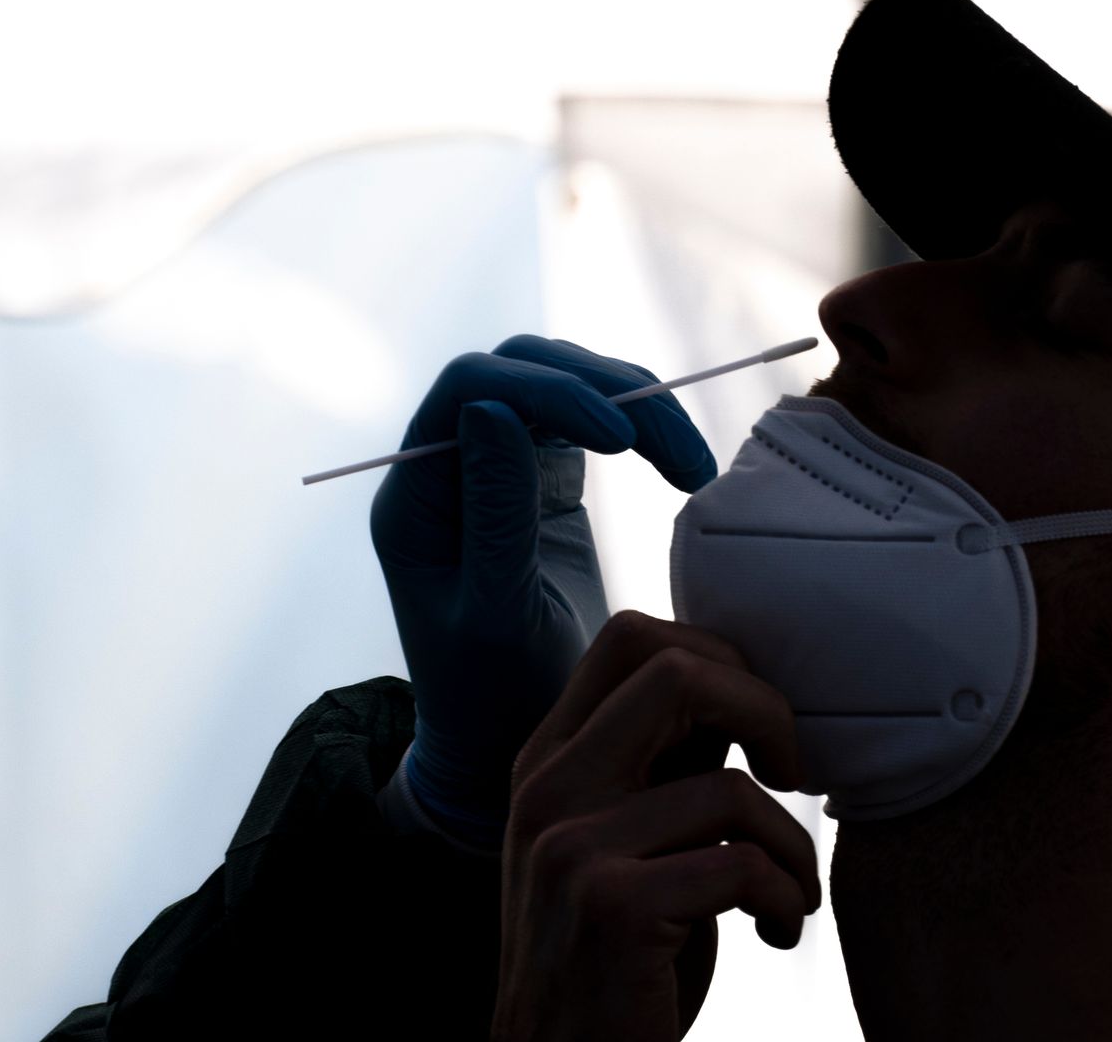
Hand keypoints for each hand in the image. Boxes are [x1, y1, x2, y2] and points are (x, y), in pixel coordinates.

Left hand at [371, 336, 717, 845]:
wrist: (507, 741)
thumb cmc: (489, 696)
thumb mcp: (495, 618)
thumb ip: (494, 517)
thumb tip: (492, 407)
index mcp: (417, 494)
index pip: (471, 389)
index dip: (548, 391)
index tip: (621, 439)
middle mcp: (452, 465)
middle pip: (524, 369)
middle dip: (605, 389)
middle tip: (677, 452)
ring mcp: (501, 468)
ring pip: (565, 385)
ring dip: (635, 406)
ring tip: (694, 468)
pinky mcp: (546, 481)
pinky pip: (592, 422)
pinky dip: (642, 431)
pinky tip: (681, 469)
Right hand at [491, 610, 820, 1041]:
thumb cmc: (614, 957)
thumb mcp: (621, 841)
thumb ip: (660, 765)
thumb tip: (740, 686)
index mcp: (551, 762)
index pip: (632, 638)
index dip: (720, 659)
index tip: (758, 726)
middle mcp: (549, 791)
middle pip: (676, 671)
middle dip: (766, 709)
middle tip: (793, 771)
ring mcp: (571, 849)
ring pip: (732, 789)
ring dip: (793, 846)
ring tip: (790, 892)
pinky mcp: (611, 909)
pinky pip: (743, 866)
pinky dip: (786, 898)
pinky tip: (777, 932)